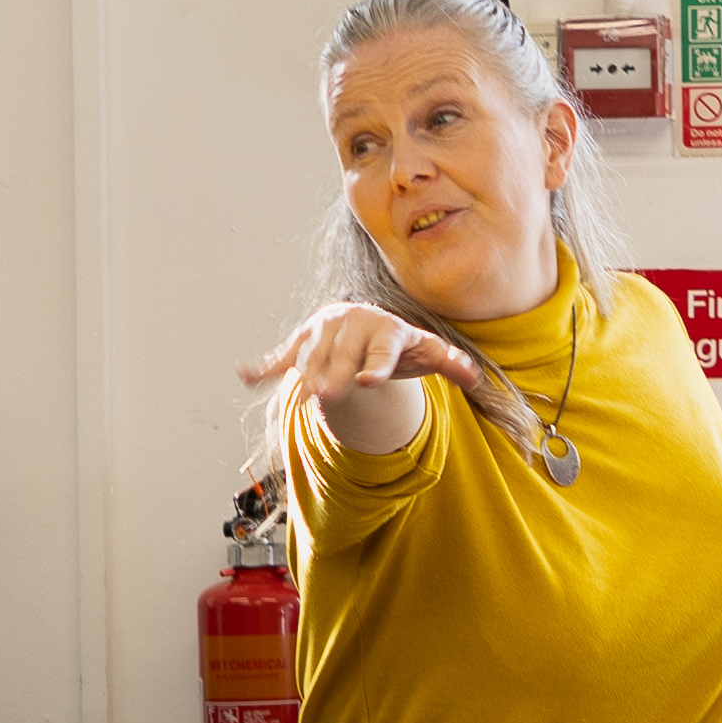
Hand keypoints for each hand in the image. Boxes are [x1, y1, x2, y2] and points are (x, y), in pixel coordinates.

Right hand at [238, 300, 484, 452]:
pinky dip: (265, 366)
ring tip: (299, 400)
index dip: (377, 365)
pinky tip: (245, 375)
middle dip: (335, 375)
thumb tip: (476, 378)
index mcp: (387, 329)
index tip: (369, 382)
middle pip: (344, 355)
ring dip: (303, 377)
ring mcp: (325, 331)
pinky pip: (283, 355)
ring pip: (313, 357)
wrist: (366, 323)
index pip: (384, 348)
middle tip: (328, 398)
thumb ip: (450, 363)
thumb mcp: (426, 352)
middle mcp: (354, 325)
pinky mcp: (303, 340)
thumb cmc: (399, 344)